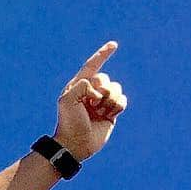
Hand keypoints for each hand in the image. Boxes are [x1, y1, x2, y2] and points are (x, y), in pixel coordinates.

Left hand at [53, 41, 126, 161]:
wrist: (76, 144)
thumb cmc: (69, 122)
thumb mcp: (67, 100)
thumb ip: (81, 86)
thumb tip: (97, 88)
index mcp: (78, 86)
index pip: (91, 66)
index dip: (102, 54)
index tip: (114, 45)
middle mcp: (90, 92)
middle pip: (106, 79)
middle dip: (102, 90)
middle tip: (92, 105)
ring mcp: (101, 101)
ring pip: (117, 89)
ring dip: (110, 100)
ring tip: (99, 113)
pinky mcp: (111, 111)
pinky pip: (123, 100)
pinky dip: (117, 106)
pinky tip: (108, 116)